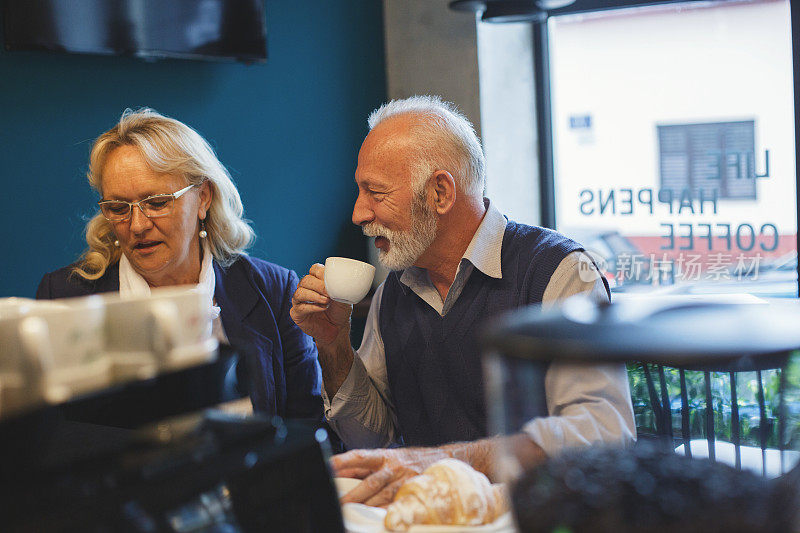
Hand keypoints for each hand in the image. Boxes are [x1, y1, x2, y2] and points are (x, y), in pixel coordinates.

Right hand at [290, 263, 351, 346]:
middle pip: (305, 280)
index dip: (321, 273)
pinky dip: (312, 307)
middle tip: (329, 293)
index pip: (314, 269)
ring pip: (299, 293)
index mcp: (317, 281)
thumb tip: (338, 280)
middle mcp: (306, 289)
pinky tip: (322, 308)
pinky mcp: (296, 313)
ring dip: (314, 296)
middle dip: (318, 286)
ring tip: (326, 301)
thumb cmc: (340, 310)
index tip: (331, 281)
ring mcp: (299, 301)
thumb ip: (340, 287)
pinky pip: (299, 307)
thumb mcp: (344, 296)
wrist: (338, 328)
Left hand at [331, 447, 449, 506]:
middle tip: (339, 503)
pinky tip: (377, 517)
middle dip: (353, 495)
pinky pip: (396, 505)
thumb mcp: (387, 457)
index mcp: (383, 455)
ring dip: (366, 506)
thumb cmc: (409, 460)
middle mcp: (393, 466)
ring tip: (353, 513)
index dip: (342, 461)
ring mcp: (404, 480)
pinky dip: (385, 512)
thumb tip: (342, 473)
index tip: (327, 465)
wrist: (442, 458)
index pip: (359, 456)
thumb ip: (366, 466)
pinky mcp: (412, 492)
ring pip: (382, 496)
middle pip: (370, 482)